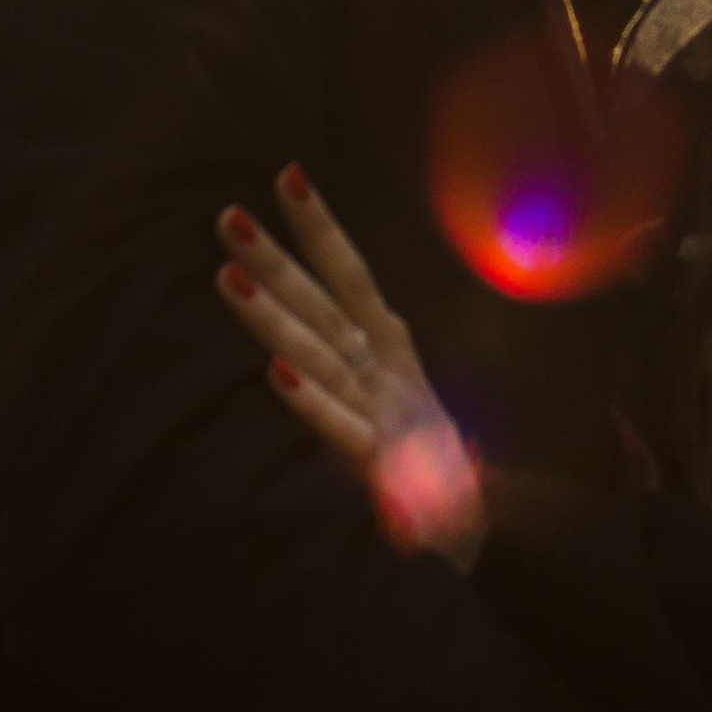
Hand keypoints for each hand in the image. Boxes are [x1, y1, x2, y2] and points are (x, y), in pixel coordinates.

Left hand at [217, 168, 486, 569]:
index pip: (350, 276)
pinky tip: (274, 377)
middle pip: (324, 305)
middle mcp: (386, 369)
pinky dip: (311, 401)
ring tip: (227, 278)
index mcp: (389, 350)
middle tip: (226, 216)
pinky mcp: (387, 464)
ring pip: (322, 356)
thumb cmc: (432, 463)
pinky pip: (341, 429)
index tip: (286, 176)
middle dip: (277, 259)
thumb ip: (352, 368)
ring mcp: (386, 414)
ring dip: (275, 317)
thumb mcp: (393, 403)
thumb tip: (300, 334)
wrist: (485, 535)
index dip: (318, 229)